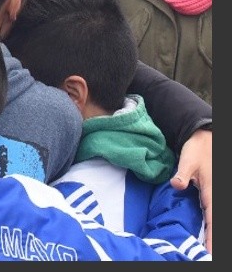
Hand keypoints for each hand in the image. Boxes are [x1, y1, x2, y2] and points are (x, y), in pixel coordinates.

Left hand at [170, 129, 210, 253]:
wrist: (204, 138)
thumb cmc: (197, 150)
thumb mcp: (187, 161)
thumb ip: (182, 174)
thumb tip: (177, 184)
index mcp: (212, 191)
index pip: (213, 219)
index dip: (212, 236)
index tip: (210, 251)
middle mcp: (215, 195)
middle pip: (215, 221)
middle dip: (213, 238)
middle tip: (207, 254)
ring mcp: (213, 194)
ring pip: (213, 216)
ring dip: (212, 231)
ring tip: (207, 247)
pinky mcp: (210, 191)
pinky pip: (211, 210)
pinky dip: (210, 222)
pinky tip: (207, 231)